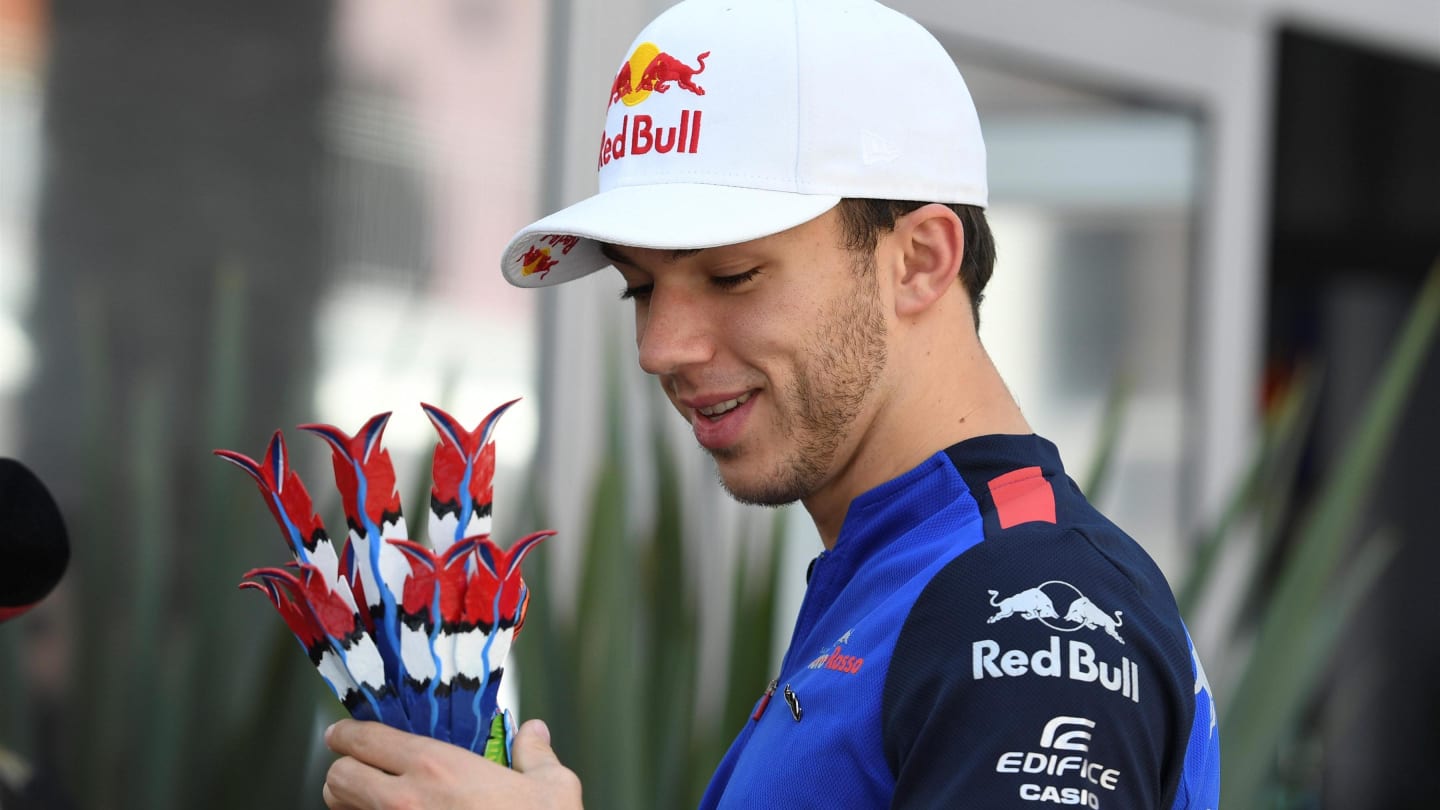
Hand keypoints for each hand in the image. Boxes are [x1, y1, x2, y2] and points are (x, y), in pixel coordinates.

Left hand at [323, 718, 582, 809]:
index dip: (348, 733)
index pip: (366, 739)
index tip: (344, 733)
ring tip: (366, 799)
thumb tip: (534, 734)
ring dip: (347, 802)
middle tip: (356, 766)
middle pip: (338, 776)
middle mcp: (405, 803)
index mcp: (438, 769)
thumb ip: (536, 756)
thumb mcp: (553, 790)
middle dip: (342, 768)